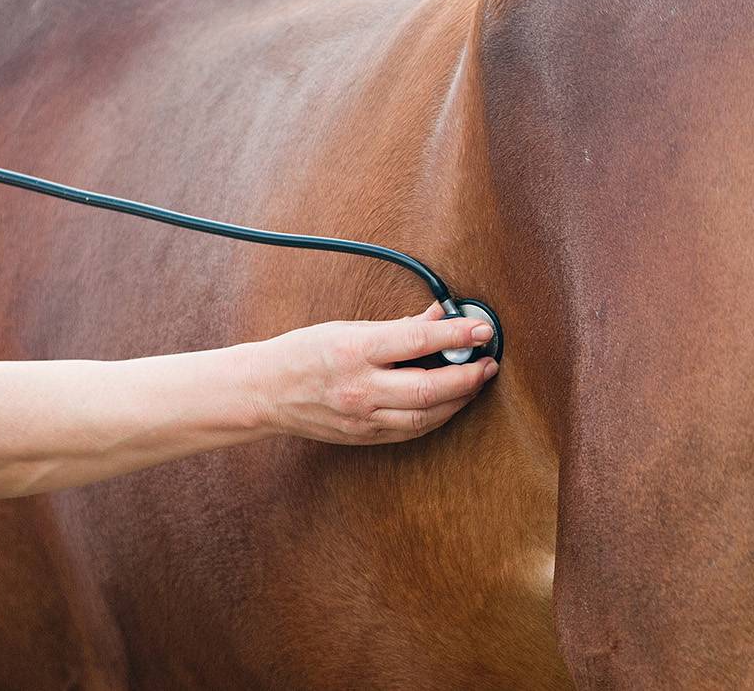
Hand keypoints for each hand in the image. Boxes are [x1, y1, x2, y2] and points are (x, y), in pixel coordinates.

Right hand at [254, 304, 498, 444]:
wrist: (264, 392)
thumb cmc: (304, 352)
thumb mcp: (348, 327)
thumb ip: (398, 326)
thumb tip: (440, 315)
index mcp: (354, 350)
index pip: (416, 342)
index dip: (457, 335)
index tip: (482, 329)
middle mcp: (359, 388)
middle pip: (428, 389)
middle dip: (468, 376)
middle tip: (489, 362)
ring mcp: (361, 418)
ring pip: (425, 417)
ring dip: (459, 399)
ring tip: (476, 381)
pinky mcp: (364, 437)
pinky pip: (410, 431)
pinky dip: (436, 416)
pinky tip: (451, 402)